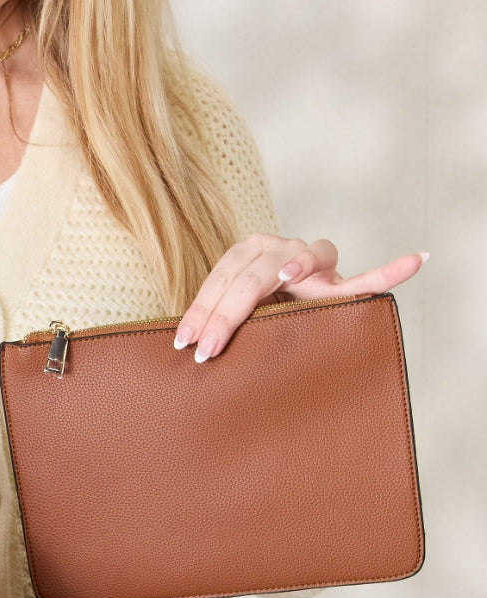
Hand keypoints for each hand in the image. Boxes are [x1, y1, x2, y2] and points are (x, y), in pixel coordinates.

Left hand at [173, 233, 427, 361]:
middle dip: (227, 310)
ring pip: (304, 259)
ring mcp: (315, 264)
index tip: (186, 342)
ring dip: (298, 265)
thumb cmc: (255, 317)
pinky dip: (392, 271)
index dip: (204, 307)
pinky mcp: (342, 285)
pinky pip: (369, 279)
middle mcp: (282, 249)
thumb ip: (214, 321)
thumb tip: (179, 347)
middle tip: (208, 348)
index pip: (225, 274)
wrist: (288, 314)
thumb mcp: (231, 316)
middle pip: (254, 270)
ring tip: (288, 276)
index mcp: (251, 252)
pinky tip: (416, 260)